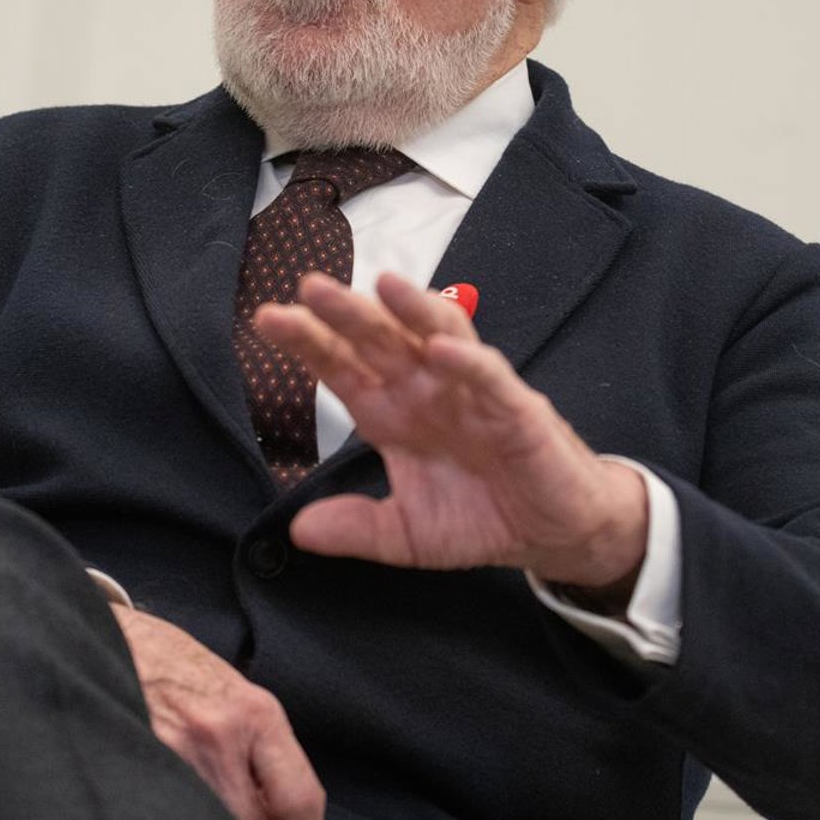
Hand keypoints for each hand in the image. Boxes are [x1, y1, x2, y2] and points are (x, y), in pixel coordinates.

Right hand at [111, 605, 324, 819]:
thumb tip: (283, 816)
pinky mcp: (133, 762)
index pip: (300, 803)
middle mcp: (218, 735)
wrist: (108, 636)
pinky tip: (167, 810)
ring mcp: (172, 753)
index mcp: (255, 714)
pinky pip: (167, 818)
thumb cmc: (171, 664)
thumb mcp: (233, 691)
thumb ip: (262, 751)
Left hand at [255, 271, 647, 591]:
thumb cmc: (481, 517)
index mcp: (393, 413)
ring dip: (411, 310)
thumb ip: (356, 529)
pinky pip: (490, 377)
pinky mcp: (516, 409)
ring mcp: (471, 392)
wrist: (552, 534)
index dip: (308, 342)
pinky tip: (441, 348)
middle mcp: (427, 390)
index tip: (266, 320)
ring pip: (437, 335)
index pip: (344, 367)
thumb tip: (299, 530)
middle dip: (347, 312)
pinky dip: (468, 360)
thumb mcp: (406, 535)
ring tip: (382, 284)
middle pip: (381, 339)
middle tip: (310, 286)